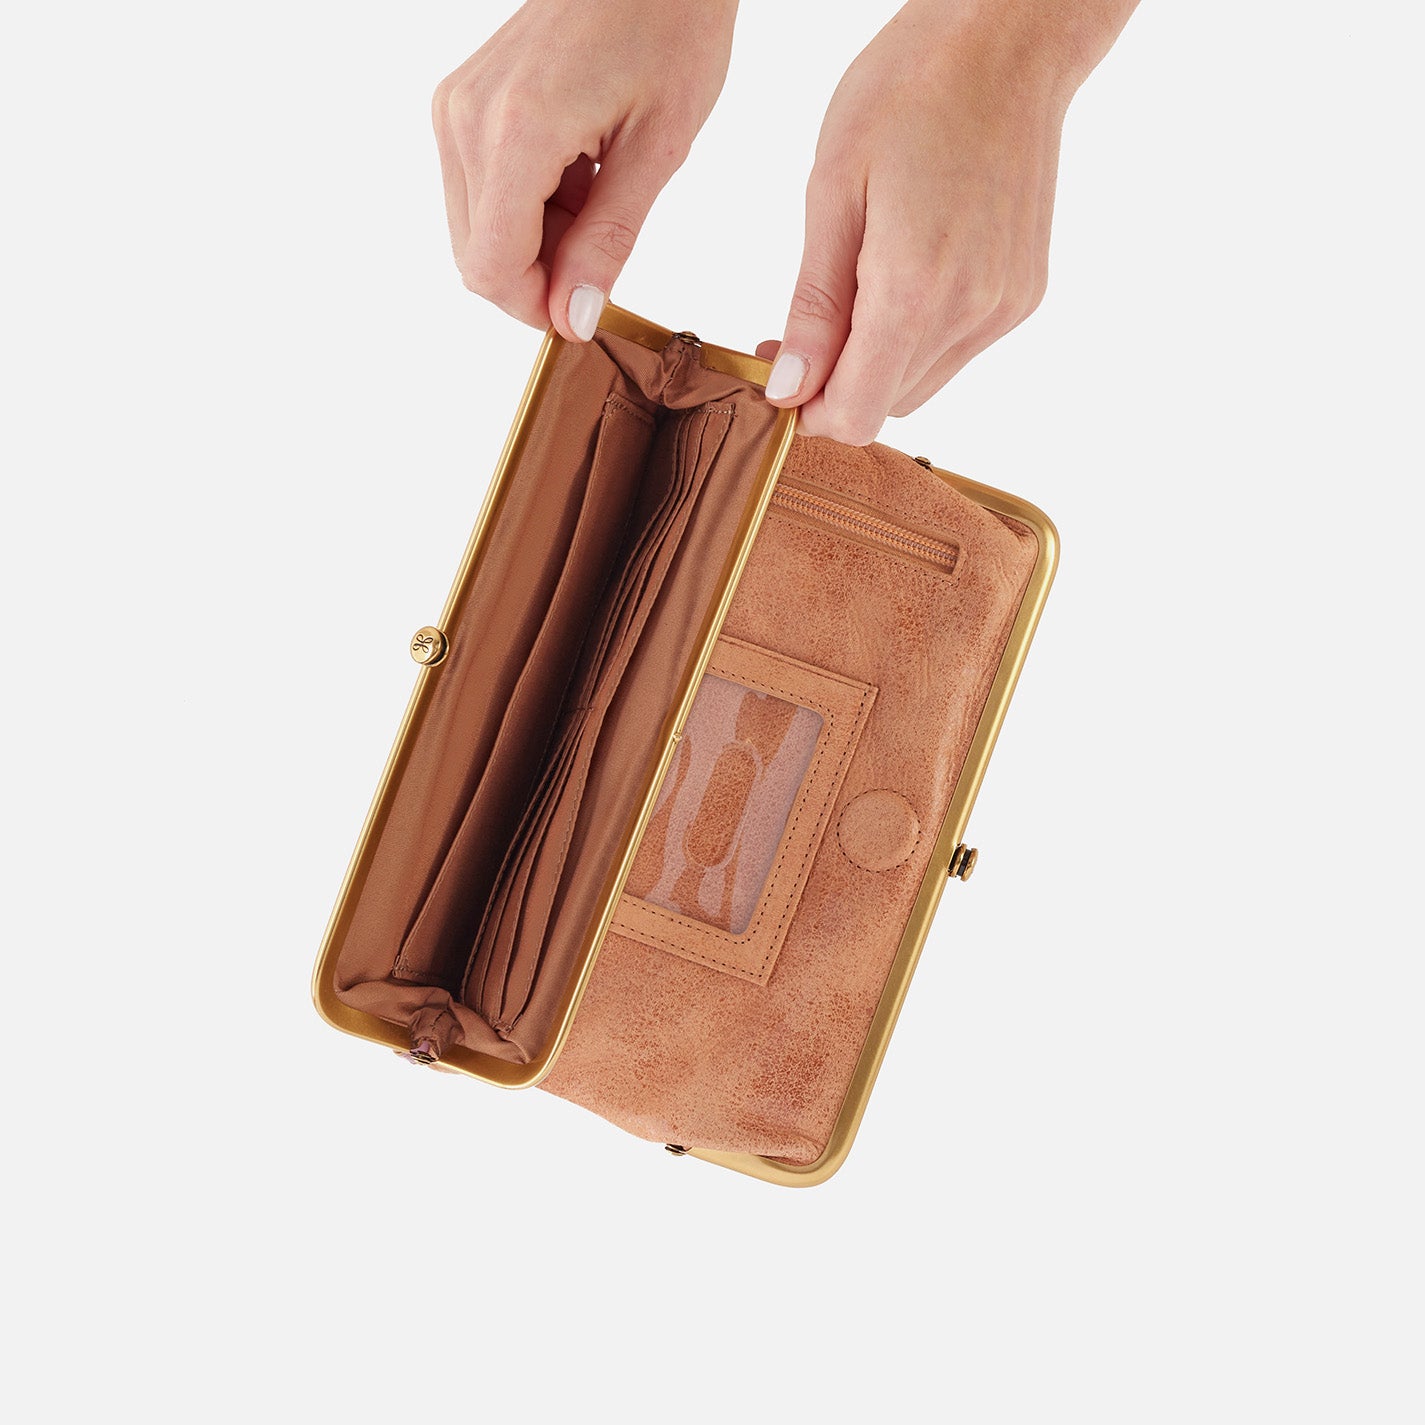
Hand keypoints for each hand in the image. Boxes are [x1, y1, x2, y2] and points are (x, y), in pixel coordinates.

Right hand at [433, 0, 737, 340]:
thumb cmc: (671, 26)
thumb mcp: (658, 149)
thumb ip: (608, 241)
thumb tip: (571, 317)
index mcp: (516, 131)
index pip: (490, 269)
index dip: (537, 306)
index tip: (588, 307)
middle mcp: (466, 118)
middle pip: (476, 256)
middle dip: (539, 275)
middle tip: (606, 244)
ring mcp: (456, 106)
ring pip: (477, 228)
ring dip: (537, 240)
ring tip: (599, 192)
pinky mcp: (461, 101)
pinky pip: (480, 190)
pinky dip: (529, 205)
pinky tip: (579, 171)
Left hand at [760, 0, 1102, 443]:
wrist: (1008, 41)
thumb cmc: (910, 92)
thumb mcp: (832, 192)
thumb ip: (813, 306)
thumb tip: (790, 389)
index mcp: (916, 291)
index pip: (857, 414)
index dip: (809, 412)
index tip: (781, 374)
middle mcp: (972, 313)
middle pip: (887, 404)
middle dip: (836, 385)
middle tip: (796, 330)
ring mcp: (1005, 308)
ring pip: (921, 383)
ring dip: (876, 362)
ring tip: (847, 296)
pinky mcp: (1023, 295)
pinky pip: (956, 350)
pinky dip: (917, 336)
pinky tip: (898, 279)